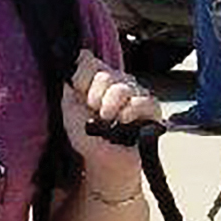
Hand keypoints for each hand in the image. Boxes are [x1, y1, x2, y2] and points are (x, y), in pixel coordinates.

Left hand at [61, 55, 160, 178]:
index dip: (82, 77)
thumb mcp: (69, 109)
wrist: (103, 161)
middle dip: (95, 98)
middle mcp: (117, 80)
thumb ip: (69, 84)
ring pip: (122, 88)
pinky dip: (130, 112)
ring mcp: (136, 93)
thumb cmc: (87, 136)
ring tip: (109, 121)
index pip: (88, 59)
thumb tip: (74, 61)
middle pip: (105, 75)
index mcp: (96, 78)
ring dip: (110, 107)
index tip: (80, 95)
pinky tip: (124, 122)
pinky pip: (143, 101)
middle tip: (96, 113)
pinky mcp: (152, 108)